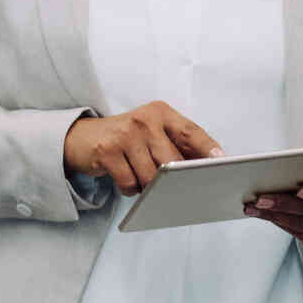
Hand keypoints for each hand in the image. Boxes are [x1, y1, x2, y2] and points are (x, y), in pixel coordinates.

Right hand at [64, 102, 223, 194]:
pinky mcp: (107, 151)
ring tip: (140, 175)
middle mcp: (144, 119)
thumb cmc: (127, 138)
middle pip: (172, 161)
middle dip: (174, 180)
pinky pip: (129, 183)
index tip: (220, 161)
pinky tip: (125, 178)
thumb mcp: (152, 132)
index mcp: (160, 112)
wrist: (82, 138)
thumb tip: (205, 168)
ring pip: (151, 177)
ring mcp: (125, 134)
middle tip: (174, 188)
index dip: (207, 148)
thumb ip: (175, 145)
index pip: (190, 131)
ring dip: (149, 186)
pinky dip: (130, 189)